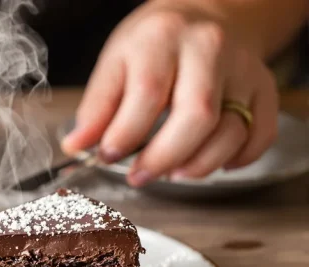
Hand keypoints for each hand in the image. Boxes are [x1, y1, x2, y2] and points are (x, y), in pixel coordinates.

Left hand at [61, 1, 278, 186]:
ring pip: (232, 130)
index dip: (125, 133)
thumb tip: (76, 146)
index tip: (107, 155)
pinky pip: (260, 134)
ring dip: (199, 165)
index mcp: (163, 38)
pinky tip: (210, 162)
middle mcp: (209, 50)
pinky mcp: (265, 88)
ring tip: (170, 172)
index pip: (148, 93)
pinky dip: (237, 159)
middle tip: (139, 176)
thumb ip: (97, 105)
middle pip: (197, 115)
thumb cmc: (155, 41)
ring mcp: (243, 70)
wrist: (207, 12)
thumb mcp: (116, 60)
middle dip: (164, 156)